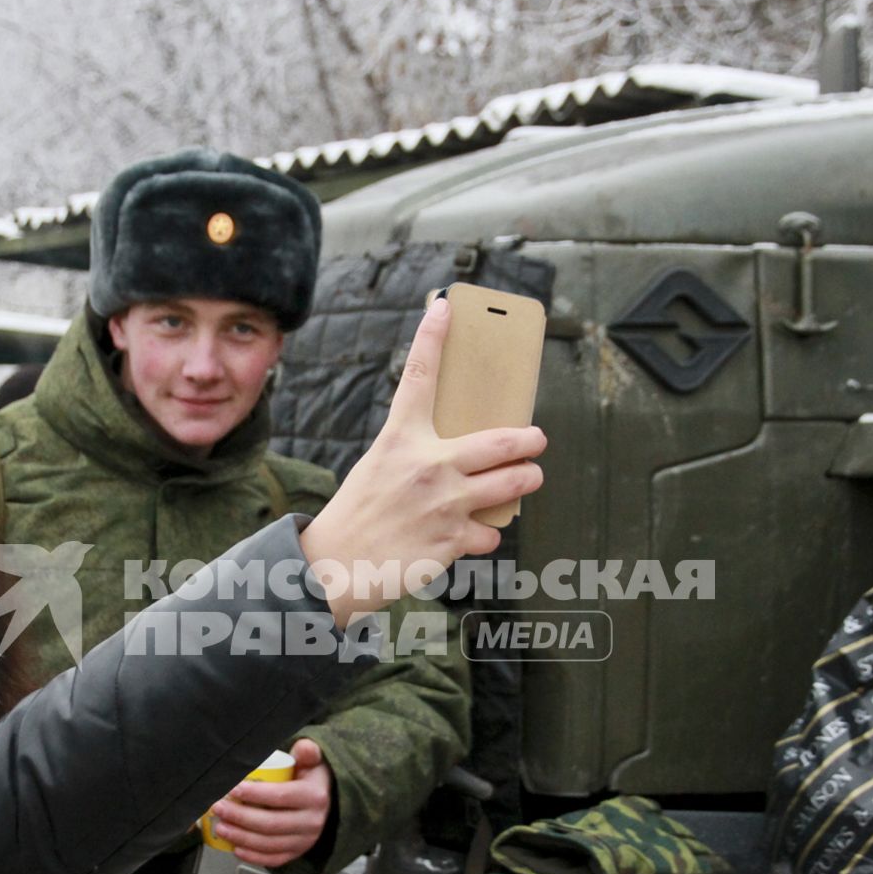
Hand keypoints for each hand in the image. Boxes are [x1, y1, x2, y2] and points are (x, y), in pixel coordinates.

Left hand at [206, 739, 332, 867]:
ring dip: (241, 837)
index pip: (281, 797)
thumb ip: (308, 751)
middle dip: (241, 817)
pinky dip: (253, 857)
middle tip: (219, 808)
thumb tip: (304, 747)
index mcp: (314, 797)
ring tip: (221, 827)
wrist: (327, 803)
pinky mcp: (297, 853)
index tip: (233, 789)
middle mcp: (312, 822)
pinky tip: (235, 849)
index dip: (255, 795)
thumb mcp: (312, 762)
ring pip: (269, 844)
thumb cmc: (310, 779)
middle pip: (271, 823)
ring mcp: (305, 841)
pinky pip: (274, 859)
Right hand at [300, 296, 545, 624]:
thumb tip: (463, 453)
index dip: (433, 338)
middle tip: (537, 440)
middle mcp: (428, 466)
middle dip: (530, 441)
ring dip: (527, 481)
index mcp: (401, 439)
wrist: (335, 565)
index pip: (419, 377)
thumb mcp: (381, 466)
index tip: (445, 307)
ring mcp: (444, 505)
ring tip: (528, 478)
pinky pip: (491, 532)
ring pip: (512, 485)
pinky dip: (487, 533)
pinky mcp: (452, 540)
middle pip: (502, 442)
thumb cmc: (359, 514)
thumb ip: (418, 454)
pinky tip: (473, 534)